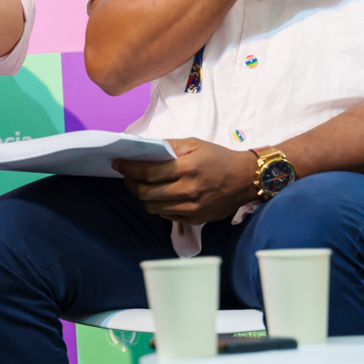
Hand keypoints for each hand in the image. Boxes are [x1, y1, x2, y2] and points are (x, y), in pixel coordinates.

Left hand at [112, 138, 256, 224]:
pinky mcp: (195, 219)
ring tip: (141, 186)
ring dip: (142, 196)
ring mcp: (191, 208)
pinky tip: (160, 196)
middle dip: (131, 183)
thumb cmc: (219, 158)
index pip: (148, 172)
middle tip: (126, 176)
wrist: (246, 179)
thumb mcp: (195, 144)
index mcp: (187, 168)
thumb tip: (143, 148)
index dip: (129, 169)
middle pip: (146, 192)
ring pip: (152, 207)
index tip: (117, 164)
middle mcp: (188, 190)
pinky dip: (158, 206)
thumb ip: (169, 146)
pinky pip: (166, 215)